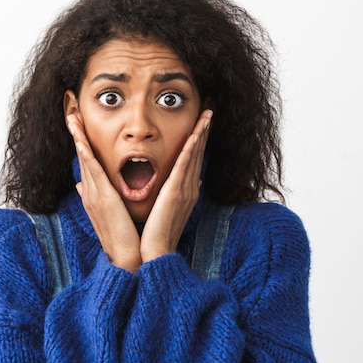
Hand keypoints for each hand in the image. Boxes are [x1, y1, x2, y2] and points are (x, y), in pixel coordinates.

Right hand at [67, 114, 142, 271]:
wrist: (126, 256)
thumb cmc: (123, 236)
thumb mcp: (108, 213)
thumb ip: (98, 196)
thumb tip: (81, 185)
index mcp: (94, 194)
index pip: (86, 162)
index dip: (81, 143)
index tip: (78, 126)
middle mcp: (90, 192)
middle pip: (81, 156)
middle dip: (76, 134)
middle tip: (70, 113)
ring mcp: (93, 194)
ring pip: (84, 158)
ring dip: (78, 137)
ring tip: (72, 118)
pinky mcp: (101, 197)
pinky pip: (91, 169)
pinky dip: (85, 152)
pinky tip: (81, 138)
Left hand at [139, 109, 212, 262]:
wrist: (155, 253)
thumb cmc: (154, 234)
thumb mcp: (162, 209)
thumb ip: (166, 193)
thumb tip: (169, 182)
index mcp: (185, 191)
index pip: (193, 160)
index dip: (198, 140)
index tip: (200, 123)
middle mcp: (189, 188)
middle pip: (199, 153)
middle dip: (204, 131)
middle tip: (209, 110)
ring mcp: (185, 189)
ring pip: (195, 154)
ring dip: (201, 133)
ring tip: (207, 114)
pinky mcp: (176, 192)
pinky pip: (186, 165)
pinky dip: (192, 147)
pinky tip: (196, 133)